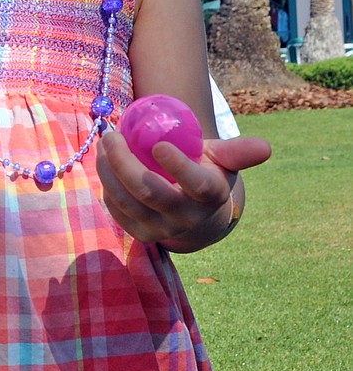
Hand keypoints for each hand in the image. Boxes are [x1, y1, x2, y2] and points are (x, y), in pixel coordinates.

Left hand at [96, 130, 271, 249]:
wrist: (195, 214)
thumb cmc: (207, 174)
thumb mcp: (223, 161)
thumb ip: (239, 152)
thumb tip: (266, 147)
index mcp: (209, 196)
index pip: (195, 184)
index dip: (178, 166)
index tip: (159, 143)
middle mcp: (185, 217)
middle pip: (149, 191)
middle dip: (125, 161)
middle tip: (112, 135)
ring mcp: (160, 229)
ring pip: (126, 201)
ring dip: (108, 171)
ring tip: (104, 145)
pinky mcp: (139, 234)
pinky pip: (116, 209)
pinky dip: (107, 185)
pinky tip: (105, 164)